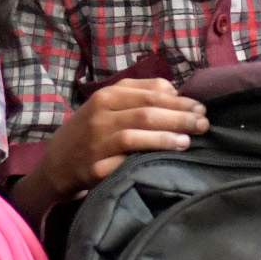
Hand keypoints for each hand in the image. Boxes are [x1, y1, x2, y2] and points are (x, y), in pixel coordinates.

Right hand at [35, 78, 210, 197]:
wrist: (57, 164)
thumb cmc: (91, 130)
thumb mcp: (109, 104)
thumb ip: (140, 93)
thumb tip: (176, 92)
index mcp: (107, 96)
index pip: (150, 93)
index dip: (180, 100)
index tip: (200, 107)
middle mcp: (100, 115)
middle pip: (147, 112)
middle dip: (180, 116)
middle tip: (203, 123)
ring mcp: (97, 142)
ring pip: (137, 133)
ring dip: (167, 135)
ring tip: (189, 139)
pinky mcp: (96, 167)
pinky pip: (126, 160)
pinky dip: (149, 155)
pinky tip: (167, 155)